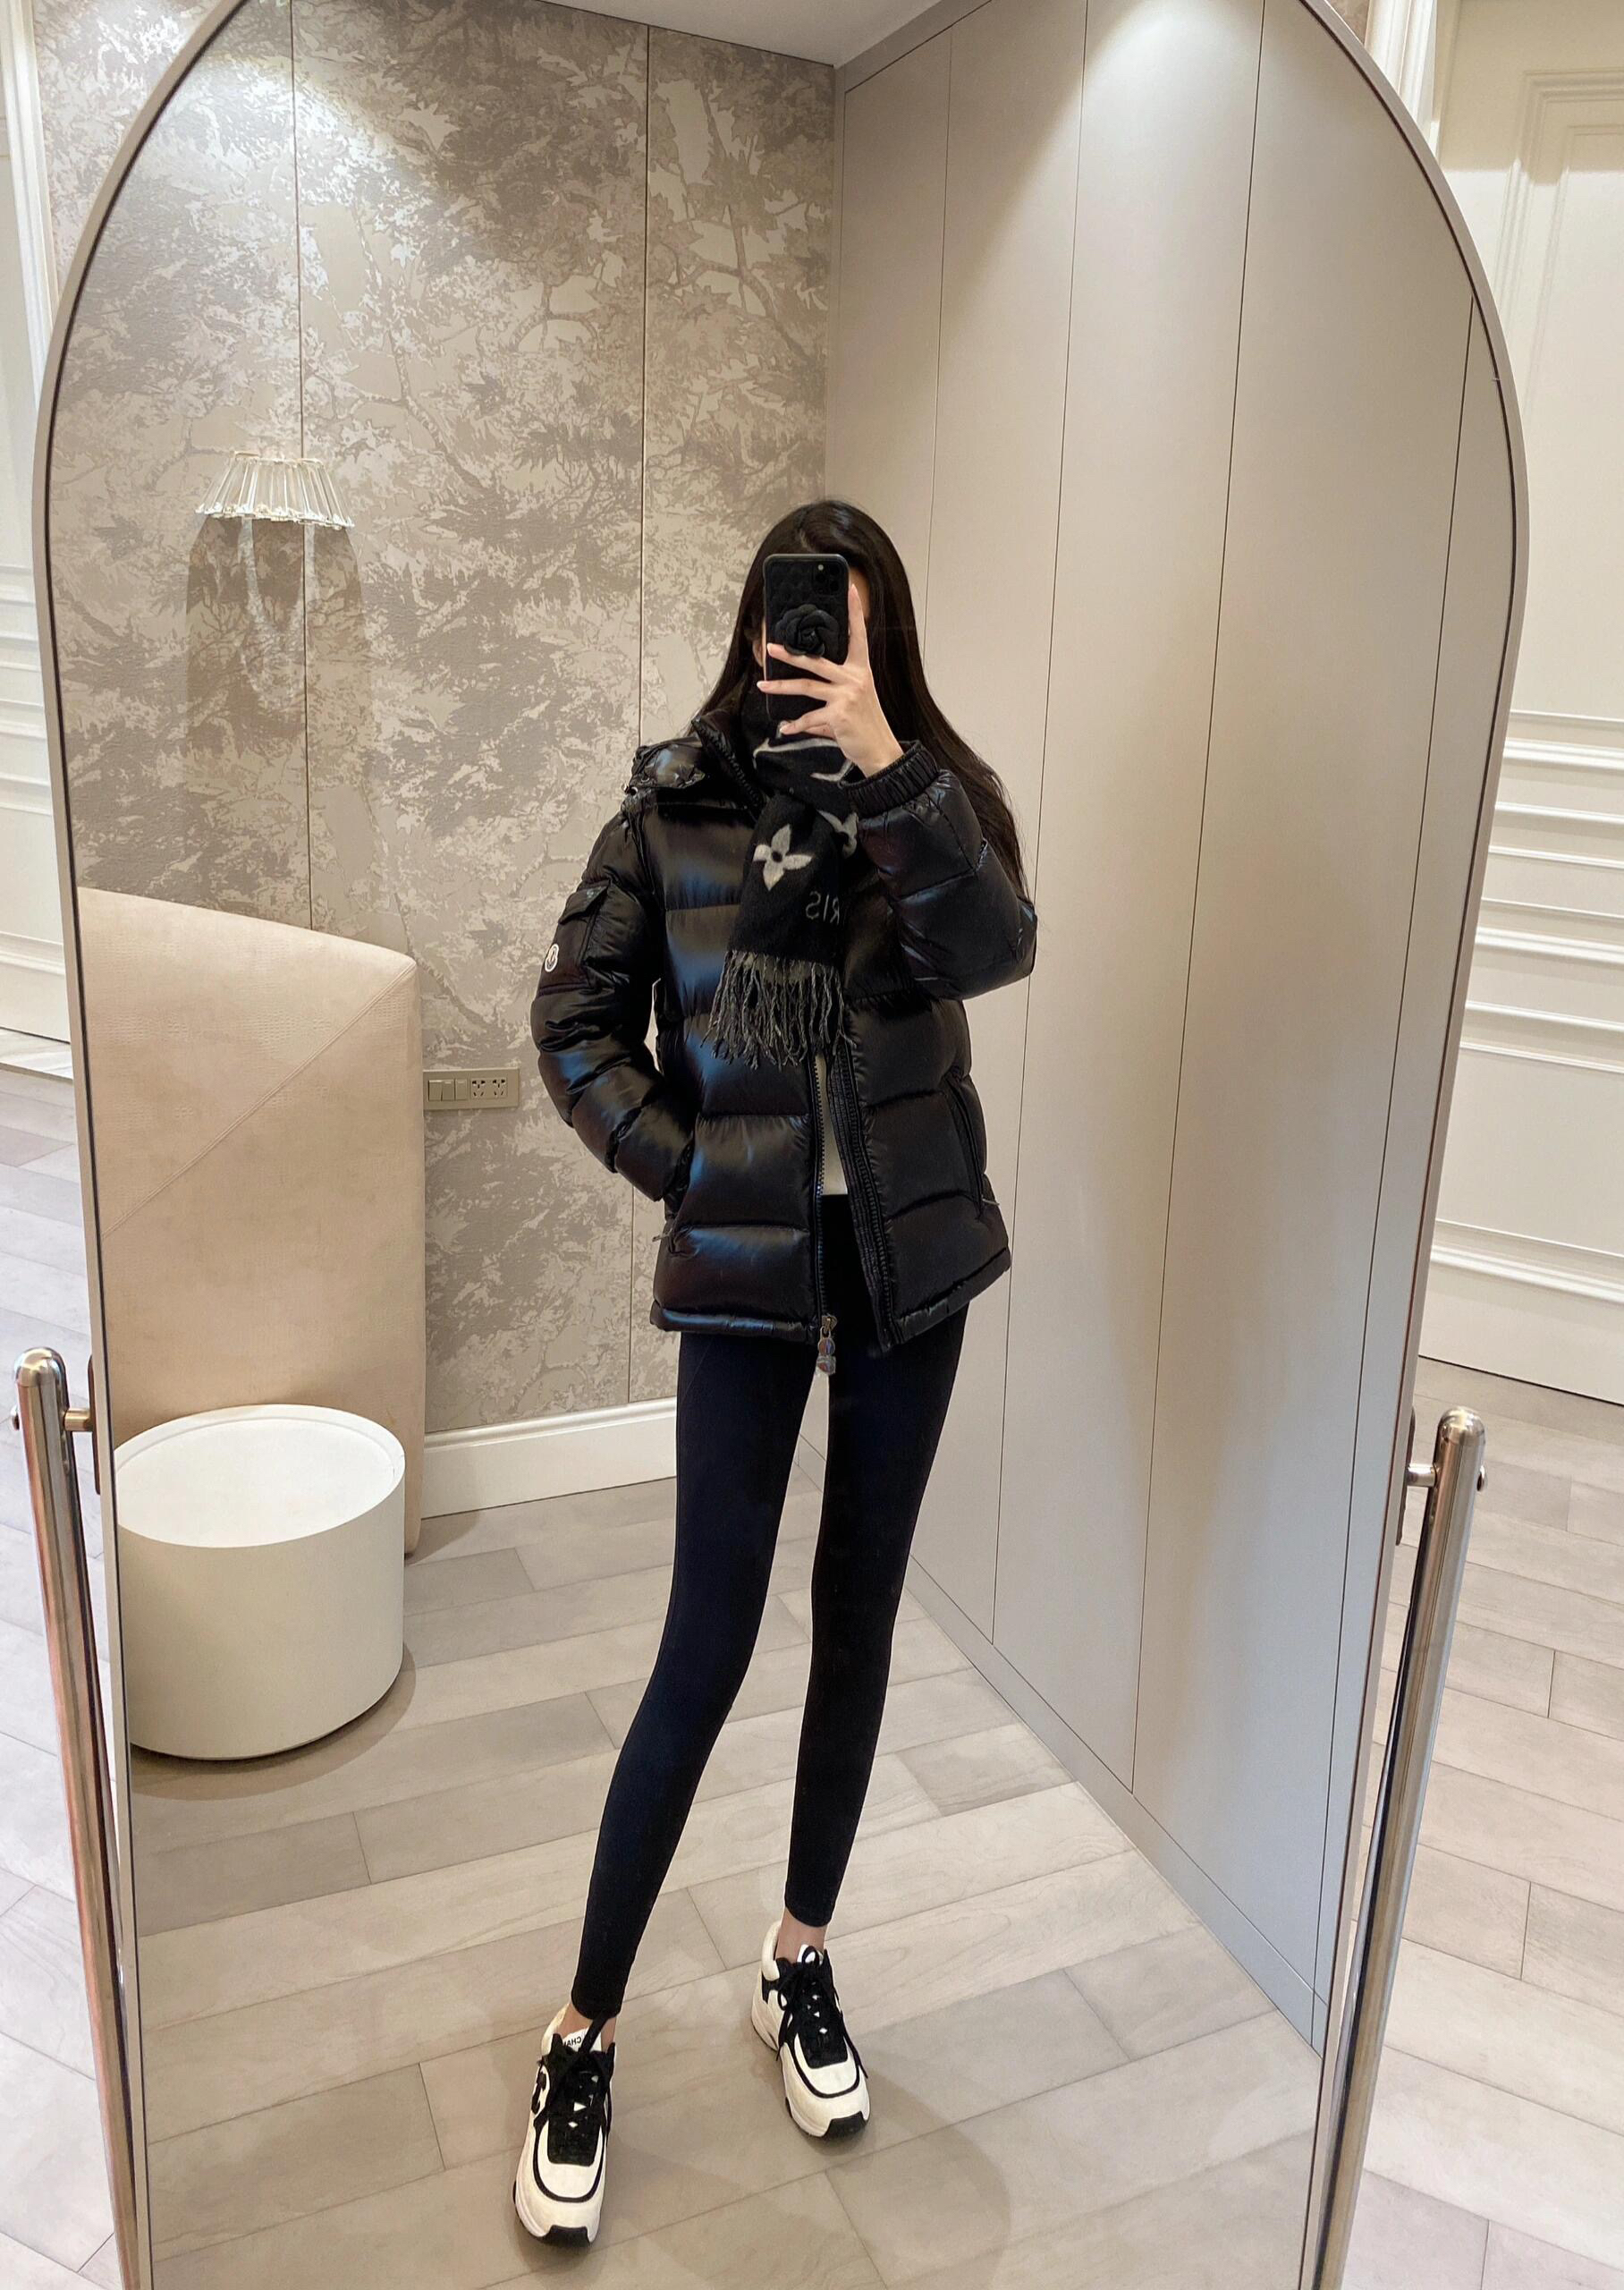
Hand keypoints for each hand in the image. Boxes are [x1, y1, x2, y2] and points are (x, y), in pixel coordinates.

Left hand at [758, 581, 904, 775]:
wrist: (880, 750)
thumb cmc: (866, 725)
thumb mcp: (854, 701)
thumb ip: (832, 695)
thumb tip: (804, 699)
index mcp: (860, 670)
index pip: (858, 635)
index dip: (855, 612)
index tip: (851, 589)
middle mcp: (854, 679)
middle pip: (817, 661)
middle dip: (791, 654)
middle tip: (771, 646)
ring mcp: (847, 696)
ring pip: (806, 687)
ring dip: (781, 687)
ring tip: (763, 686)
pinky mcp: (839, 715)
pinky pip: (809, 718)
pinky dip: (796, 725)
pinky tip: (785, 728)